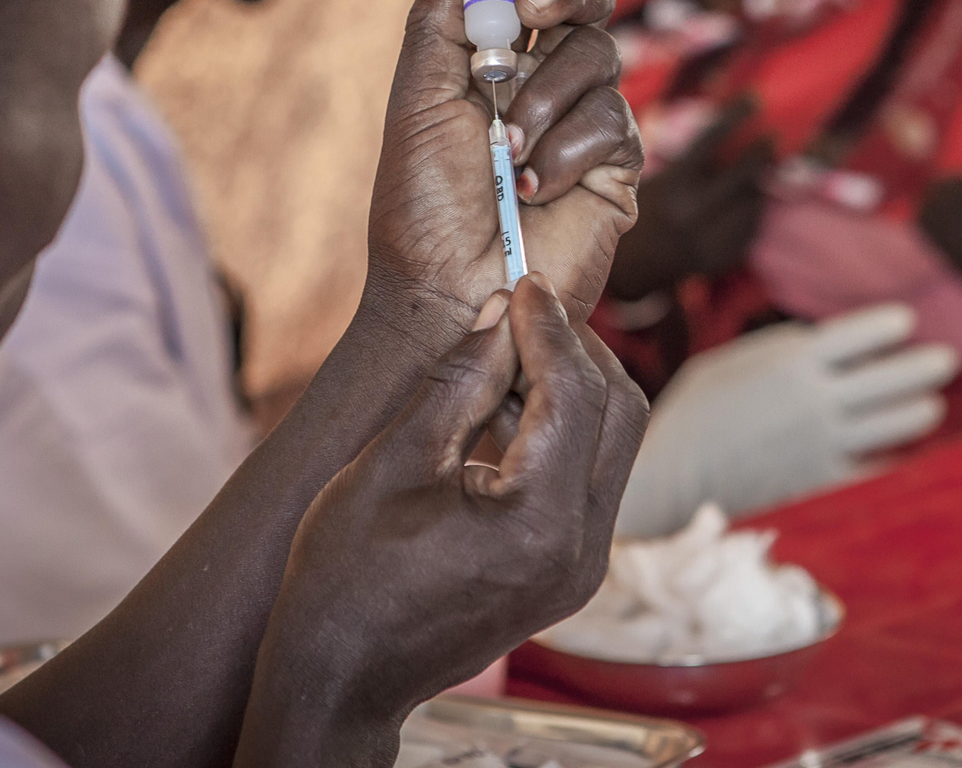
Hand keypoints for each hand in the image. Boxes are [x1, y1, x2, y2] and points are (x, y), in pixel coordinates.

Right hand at [237, 274, 648, 767]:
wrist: (342, 680)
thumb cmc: (346, 577)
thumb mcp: (394, 462)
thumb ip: (457, 382)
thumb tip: (499, 313)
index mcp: (539, 522)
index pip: (575, 392)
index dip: (549, 325)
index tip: (520, 281)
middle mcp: (580, 548)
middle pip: (619, 411)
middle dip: (574, 350)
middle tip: (519, 312)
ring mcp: (581, 567)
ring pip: (612, 443)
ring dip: (569, 389)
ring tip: (500, 360)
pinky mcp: (569, 573)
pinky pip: (588, 479)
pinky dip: (560, 433)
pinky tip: (501, 413)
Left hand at [365, 0, 640, 357]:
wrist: (448, 297)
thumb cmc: (421, 208)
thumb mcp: (418, 100)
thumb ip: (441, 16)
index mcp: (492, 57)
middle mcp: (543, 81)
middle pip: (585, 0)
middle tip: (531, 8)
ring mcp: (584, 123)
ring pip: (601, 55)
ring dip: (546, 95)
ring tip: (506, 147)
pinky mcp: (616, 169)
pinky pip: (616, 122)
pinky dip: (569, 147)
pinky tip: (533, 185)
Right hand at [606, 100, 772, 300]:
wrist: (631, 267)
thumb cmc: (644, 210)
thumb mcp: (656, 180)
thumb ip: (688, 162)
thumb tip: (729, 135)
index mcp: (671, 186)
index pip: (709, 141)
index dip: (735, 116)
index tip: (756, 98)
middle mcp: (690, 212)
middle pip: (740, 175)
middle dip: (761, 154)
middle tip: (774, 138)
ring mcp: (706, 238)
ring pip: (750, 204)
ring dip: (759, 185)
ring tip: (764, 171)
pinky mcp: (718, 258)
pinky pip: (748, 229)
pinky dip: (752, 213)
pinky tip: (750, 203)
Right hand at [613, 304, 957, 536]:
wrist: (675, 481)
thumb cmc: (695, 413)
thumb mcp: (730, 363)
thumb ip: (781, 350)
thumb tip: (823, 343)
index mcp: (792, 364)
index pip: (859, 336)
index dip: (888, 326)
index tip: (905, 321)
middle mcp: (817, 401)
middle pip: (890, 380)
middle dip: (924, 367)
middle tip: (945, 359)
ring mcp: (824, 444)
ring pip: (894, 424)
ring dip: (917, 411)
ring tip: (927, 405)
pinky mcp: (824, 482)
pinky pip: (876, 466)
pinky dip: (892, 456)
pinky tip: (899, 449)